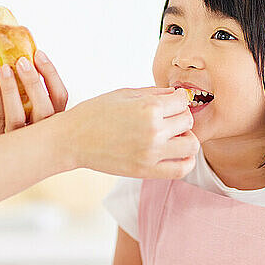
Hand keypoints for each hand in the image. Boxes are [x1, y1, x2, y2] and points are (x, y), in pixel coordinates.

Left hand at [0, 50, 67, 141]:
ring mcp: (19, 139)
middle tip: (22, 61)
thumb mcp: (25, 101)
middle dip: (34, 83)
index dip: (52, 75)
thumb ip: (31, 85)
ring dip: (11, 89)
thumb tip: (25, 50)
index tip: (39, 54)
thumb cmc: (10, 116)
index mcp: (52, 119)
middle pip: (45, 111)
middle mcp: (40, 132)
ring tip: (3, 67)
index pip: (60, 97)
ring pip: (18, 116)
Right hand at [66, 87, 199, 178]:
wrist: (73, 140)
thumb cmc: (95, 113)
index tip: (170, 102)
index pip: (183, 100)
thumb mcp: (125, 94)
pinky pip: (181, 169)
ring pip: (192, 145)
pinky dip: (186, 161)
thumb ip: (154, 93)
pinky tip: (176, 153)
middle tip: (168, 118)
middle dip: (181, 116)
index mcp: (148, 108)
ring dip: (186, 138)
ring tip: (172, 135)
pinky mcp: (147, 171)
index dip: (178, 99)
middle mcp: (154, 131)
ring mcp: (151, 153)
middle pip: (188, 121)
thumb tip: (178, 94)